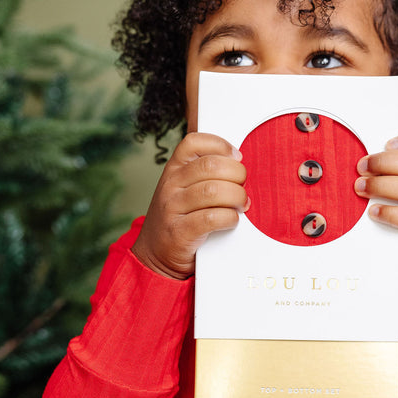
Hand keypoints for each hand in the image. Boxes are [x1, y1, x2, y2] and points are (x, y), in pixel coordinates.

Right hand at [132, 133, 247, 279]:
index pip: (194, 142)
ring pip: (214, 191)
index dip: (220, 145)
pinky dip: (229, 218)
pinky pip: (212, 218)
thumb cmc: (178, 218)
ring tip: (240, 204)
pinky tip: (231, 220)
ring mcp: (173, 208)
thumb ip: (204, 174)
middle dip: (236, 174)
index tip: (236, 157)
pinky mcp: (180, 232)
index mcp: (173, 170)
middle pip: (210, 165)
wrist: (155, 255)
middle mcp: (170, 185)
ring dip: (236, 197)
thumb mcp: (182, 189)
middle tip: (242, 185)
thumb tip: (239, 163)